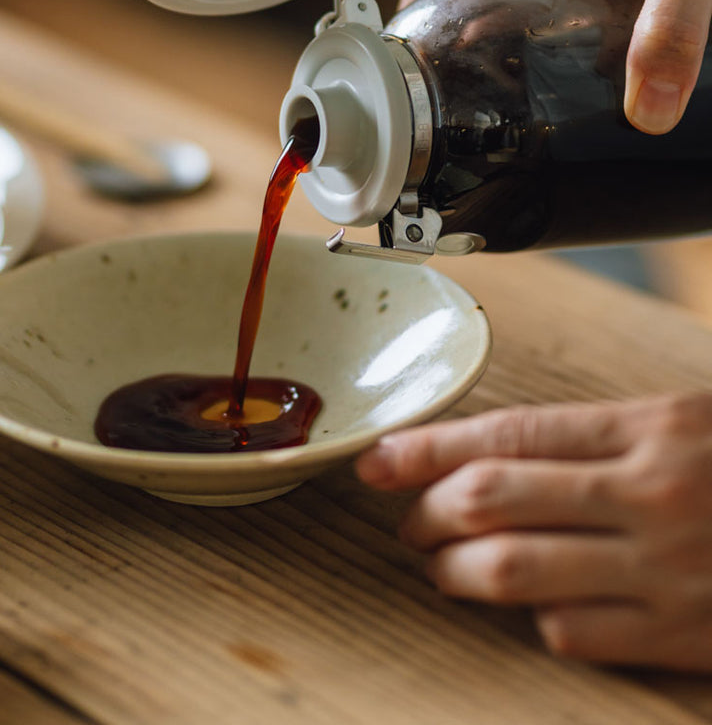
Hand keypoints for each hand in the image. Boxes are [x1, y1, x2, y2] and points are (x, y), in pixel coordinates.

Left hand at [355, 395, 711, 669]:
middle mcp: (649, 493)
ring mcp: (667, 570)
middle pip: (490, 497)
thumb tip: (495, 450)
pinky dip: (535, 619)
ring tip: (440, 564)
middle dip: (426, 509)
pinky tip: (533, 606)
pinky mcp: (686, 637)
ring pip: (511, 569)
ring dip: (455, 568)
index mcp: (649, 427)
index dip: (426, 447)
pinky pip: (571, 633)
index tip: (376, 459)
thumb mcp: (687, 421)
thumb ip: (598, 435)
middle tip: (407, 517)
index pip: (504, 433)